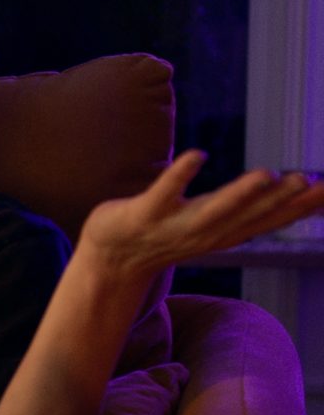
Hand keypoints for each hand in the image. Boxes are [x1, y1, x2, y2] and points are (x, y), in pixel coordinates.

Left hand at [78, 150, 323, 279]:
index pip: (267, 221)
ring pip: (211, 210)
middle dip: (278, 201)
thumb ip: (250, 209)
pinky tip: (198, 155)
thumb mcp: (215, 223)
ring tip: (267, 174)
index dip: (298, 209)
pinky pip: (163, 193)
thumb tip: (292, 191)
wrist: (109, 259)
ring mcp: (172, 226)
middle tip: (307, 181)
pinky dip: (179, 175)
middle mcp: (203, 233)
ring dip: (239, 194)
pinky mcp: (142, 214)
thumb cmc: (167, 233)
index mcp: (223, 233)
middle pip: (245, 217)